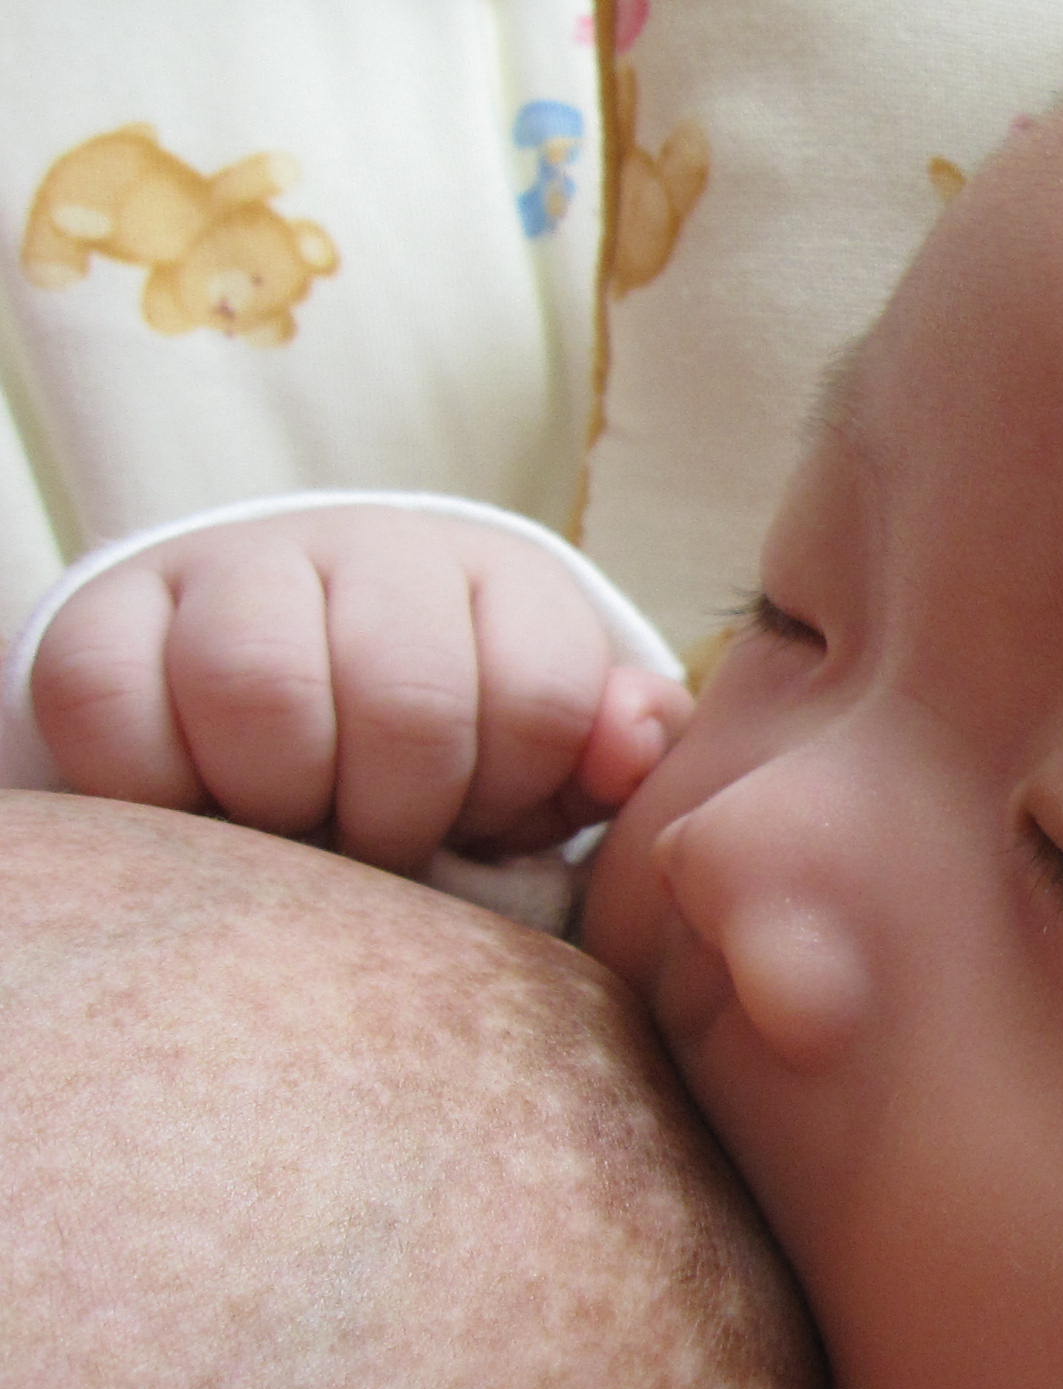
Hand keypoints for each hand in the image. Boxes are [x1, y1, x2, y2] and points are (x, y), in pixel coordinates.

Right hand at [29, 507, 690, 875]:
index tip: (481, 818)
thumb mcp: (550, 757)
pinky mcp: (104, 619)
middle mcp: (371, 544)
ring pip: (260, 689)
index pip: (541, 695)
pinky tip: (201, 810)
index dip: (512, 794)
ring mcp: (232, 568)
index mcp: (501, 577)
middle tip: (381, 844)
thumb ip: (612, 752)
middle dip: (401, 813)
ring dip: (284, 802)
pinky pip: (116, 708)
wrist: (281, 689)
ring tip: (296, 826)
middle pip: (406, 697)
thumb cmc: (447, 750)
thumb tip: (631, 741)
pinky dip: (160, 794)